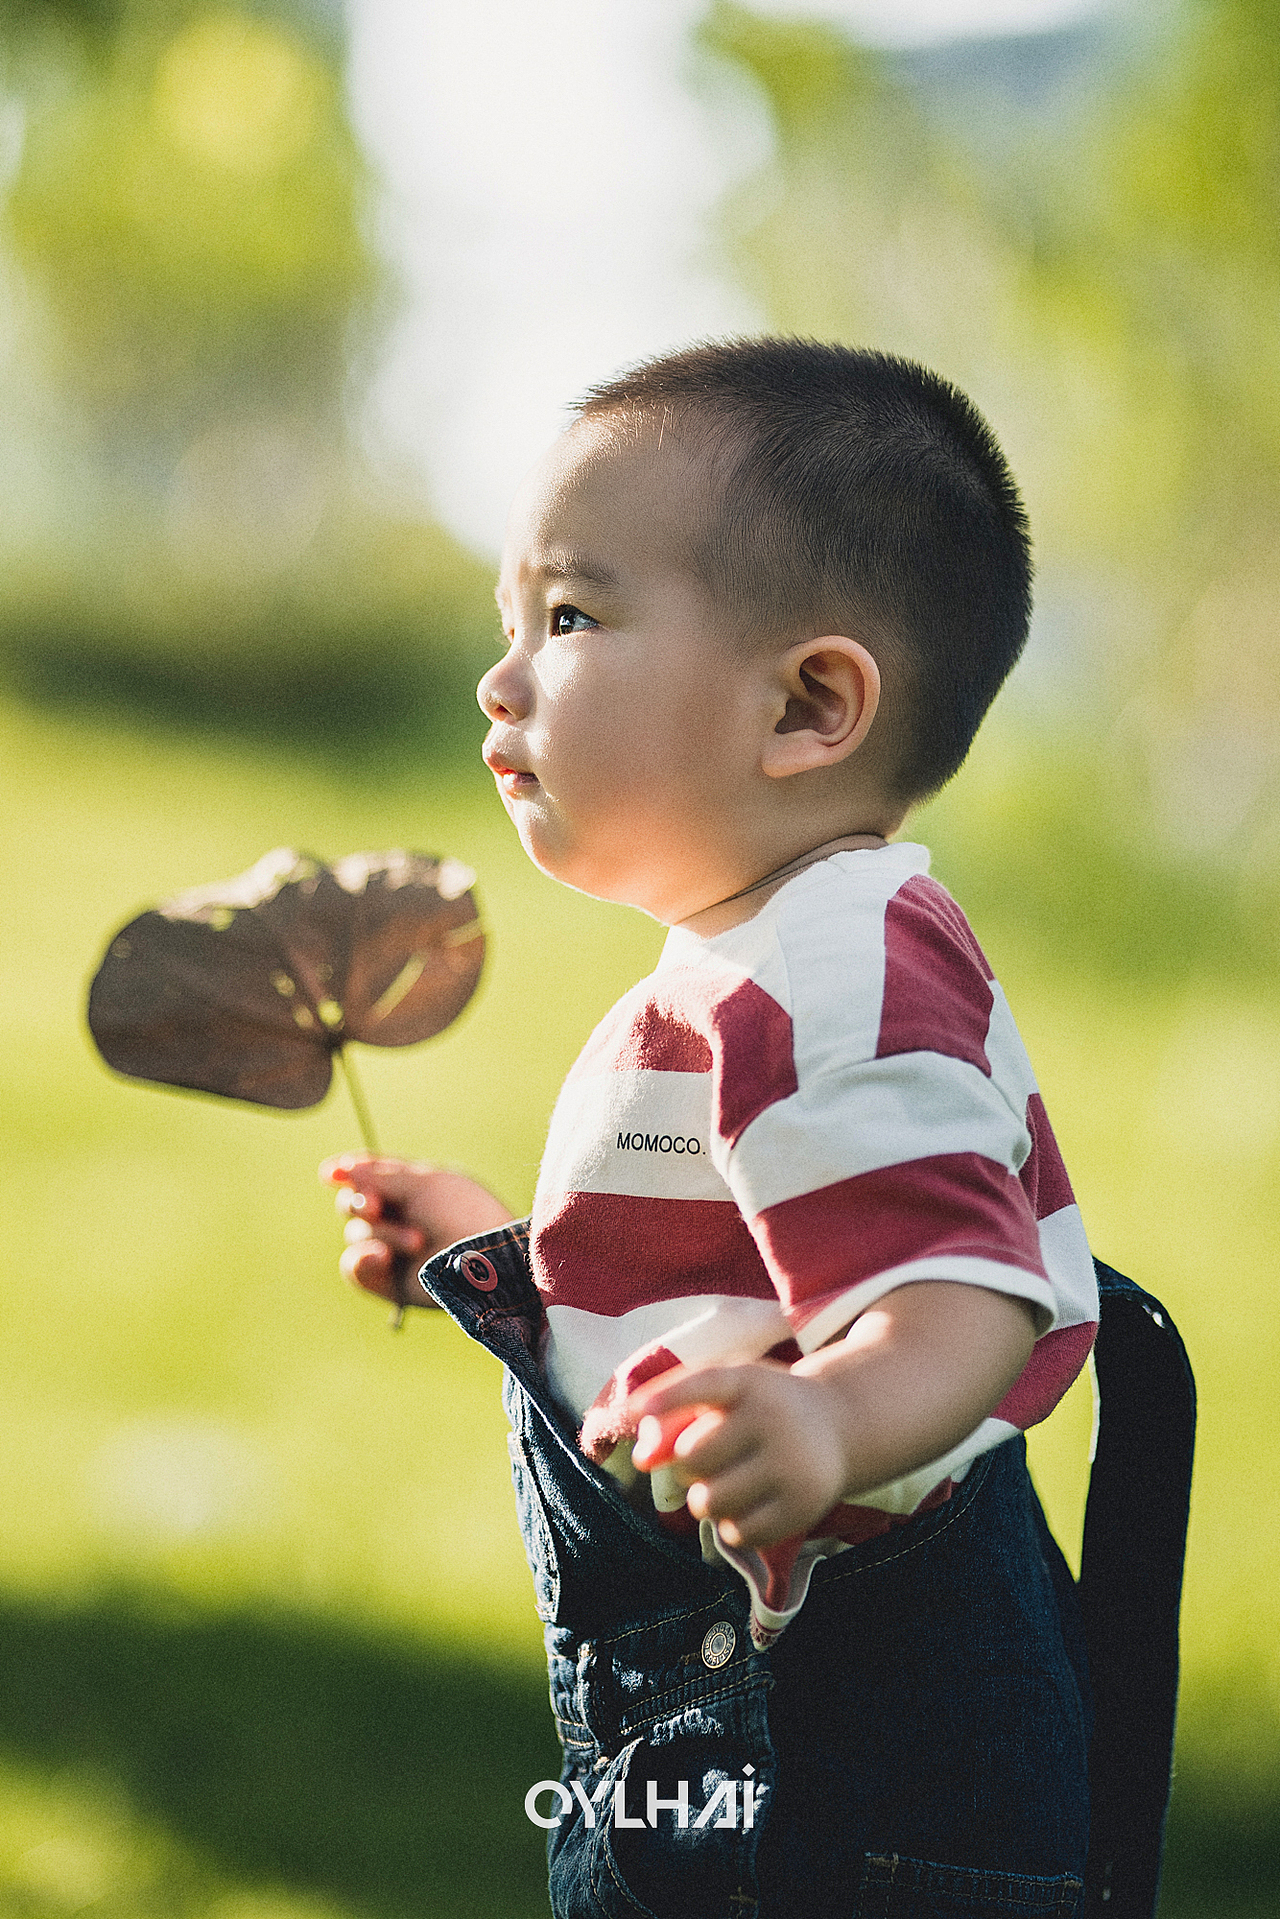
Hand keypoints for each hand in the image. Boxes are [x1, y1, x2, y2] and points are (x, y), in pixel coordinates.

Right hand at [319, 1155, 513, 1305]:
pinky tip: (382, 1257)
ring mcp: (393, 1249)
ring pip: (357, 1233)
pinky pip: (352, 1265)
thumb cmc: (462, 1215)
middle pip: (354, 1202)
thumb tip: (341, 1170)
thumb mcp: (423, 1184)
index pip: (372, 1173)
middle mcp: (402, 1216)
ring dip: (383, 1232)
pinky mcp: (386, 1281)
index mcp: (415, 1187)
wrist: (484, 1262)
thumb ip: (379, 1176)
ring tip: (417, 1241)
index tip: (331, 1174)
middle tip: (374, 1206)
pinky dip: (362, 1259)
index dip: (349, 1171)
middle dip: (359, 1201)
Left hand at [629, 1360, 849, 1550]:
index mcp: (750, 1381)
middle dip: (689, 1464)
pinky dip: (731, 1526)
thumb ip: (675, 1416)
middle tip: (713, 1456)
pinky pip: (737, 1534)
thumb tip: (641, 1460)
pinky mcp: (802, 1507)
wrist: (836, 1424)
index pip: (704, 1383)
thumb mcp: (725, 1396)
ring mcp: (792, 1465)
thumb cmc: (761, 1409)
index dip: (667, 1397)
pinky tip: (749, 1503)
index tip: (635, 1411)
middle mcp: (774, 1419)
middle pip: (691, 1458)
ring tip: (728, 1482)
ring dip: (705, 1498)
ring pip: (709, 1501)